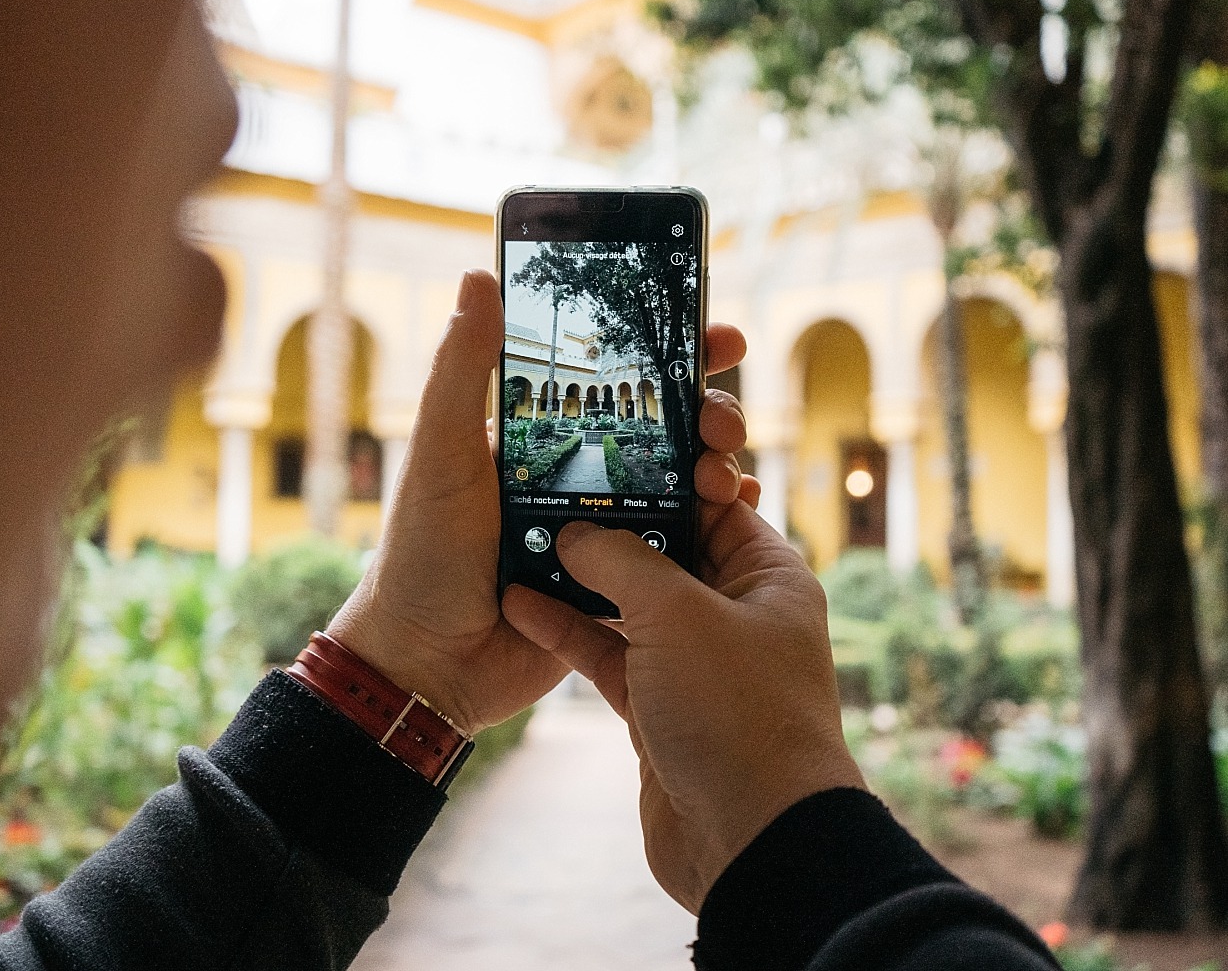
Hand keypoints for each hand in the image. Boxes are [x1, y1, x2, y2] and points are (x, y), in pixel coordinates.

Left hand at [326, 269, 758, 734]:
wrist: (427, 665)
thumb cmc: (420, 555)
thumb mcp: (441, 454)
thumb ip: (461, 372)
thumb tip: (477, 278)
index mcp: (536, 441)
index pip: (612, 382)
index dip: (667, 356)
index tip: (713, 336)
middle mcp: (574, 480)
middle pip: (661, 431)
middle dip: (707, 414)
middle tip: (721, 419)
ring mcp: (601, 533)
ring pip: (678, 488)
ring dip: (714, 470)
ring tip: (722, 473)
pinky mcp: (618, 588)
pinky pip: (676, 552)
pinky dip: (711, 531)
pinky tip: (733, 517)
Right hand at [503, 446, 863, 912]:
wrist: (750, 841)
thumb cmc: (738, 715)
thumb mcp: (676, 615)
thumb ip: (620, 561)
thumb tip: (576, 532)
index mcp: (767, 577)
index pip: (714, 503)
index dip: (667, 472)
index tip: (610, 445)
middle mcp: (735, 614)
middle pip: (665, 551)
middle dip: (610, 525)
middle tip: (550, 486)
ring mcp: (695, 664)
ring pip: (629, 604)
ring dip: (579, 578)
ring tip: (521, 539)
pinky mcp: (658, 708)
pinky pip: (607, 653)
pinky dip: (568, 630)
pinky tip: (520, 604)